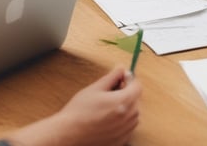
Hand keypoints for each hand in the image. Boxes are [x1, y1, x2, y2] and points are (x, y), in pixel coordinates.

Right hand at [6, 68, 141, 145]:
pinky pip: (128, 127)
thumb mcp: (95, 88)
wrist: (68, 134)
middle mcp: (128, 118)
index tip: (121, 79)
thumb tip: (121, 69)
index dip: (129, 80)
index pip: (138, 86)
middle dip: (127, 93)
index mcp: (123, 102)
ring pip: (133, 114)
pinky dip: (122, 121)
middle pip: (137, 100)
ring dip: (126, 107)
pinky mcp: (121, 141)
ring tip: (107, 107)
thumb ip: (112, 77)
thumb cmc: (79, 112)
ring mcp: (125, 131)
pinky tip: (107, 119)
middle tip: (110, 92)